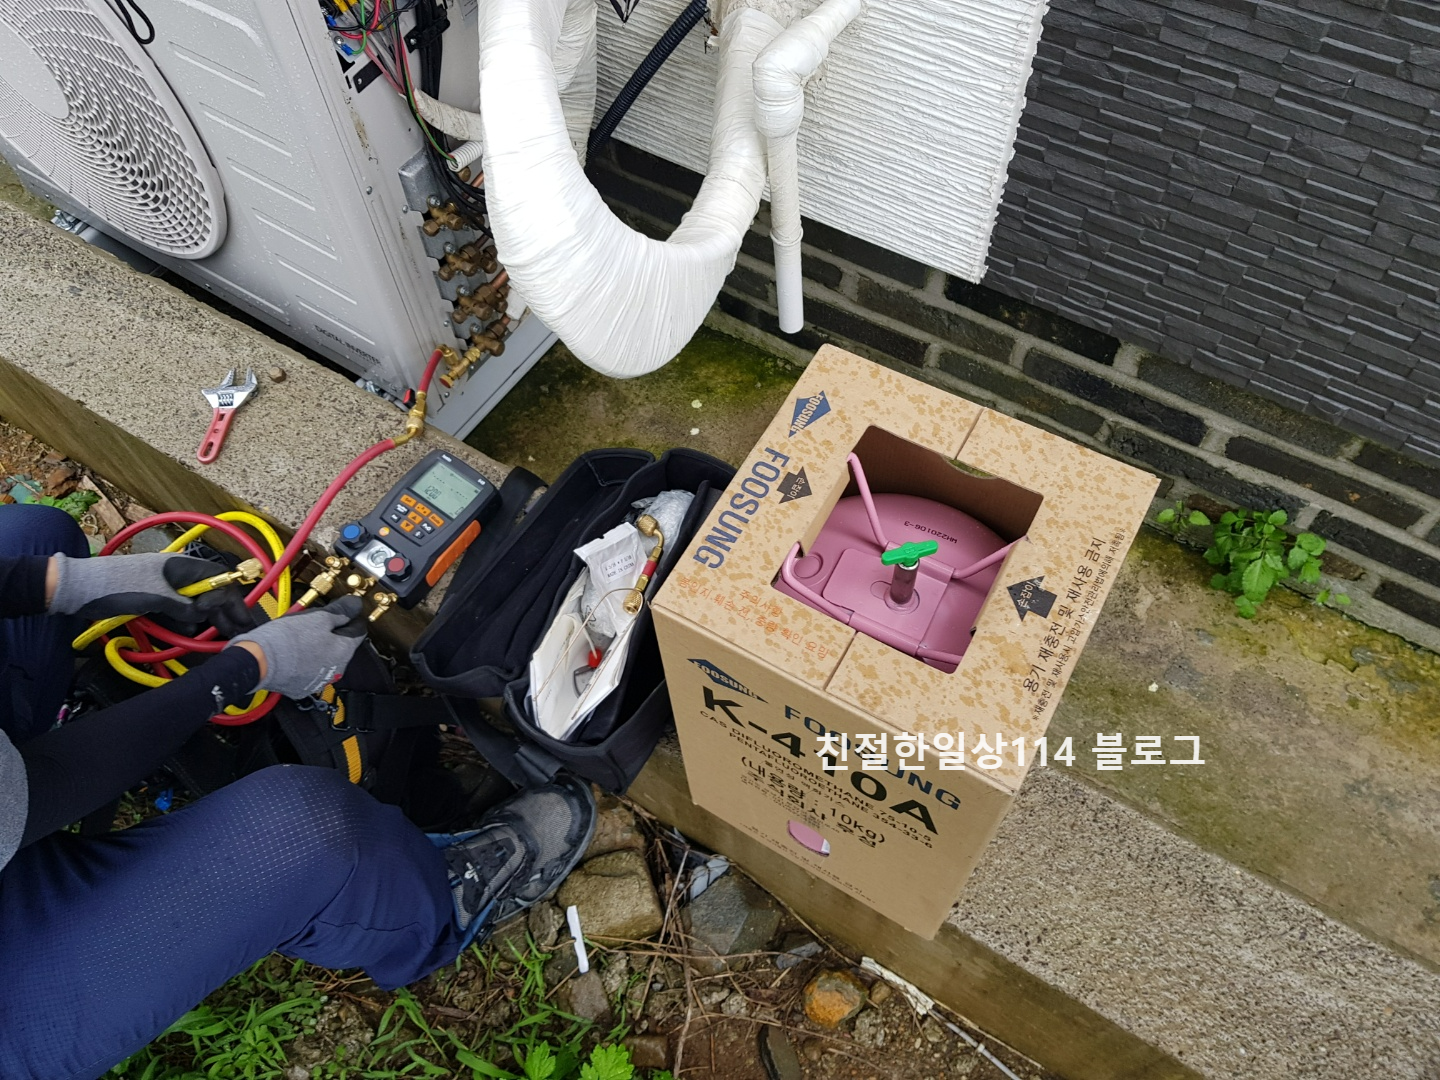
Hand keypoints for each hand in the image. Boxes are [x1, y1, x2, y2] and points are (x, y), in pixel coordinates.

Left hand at [48, 552, 226, 620]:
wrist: (81, 589)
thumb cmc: (119, 585)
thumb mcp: (156, 596)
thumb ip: (184, 606)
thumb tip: (202, 616)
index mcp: (181, 566)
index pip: (218, 578)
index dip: (233, 598)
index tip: (243, 618)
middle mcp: (177, 576)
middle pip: (209, 592)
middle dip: (224, 611)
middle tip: (236, 632)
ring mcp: (165, 588)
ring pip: (195, 604)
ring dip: (207, 619)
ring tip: (219, 637)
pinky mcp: (153, 600)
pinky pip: (178, 611)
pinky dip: (187, 621)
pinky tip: (193, 633)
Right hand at [227, 596, 366, 697]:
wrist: (258, 662)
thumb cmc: (287, 639)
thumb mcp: (318, 617)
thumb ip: (340, 611)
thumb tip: (355, 605)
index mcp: (344, 651)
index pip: (359, 630)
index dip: (352, 617)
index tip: (345, 611)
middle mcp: (336, 669)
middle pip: (341, 645)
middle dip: (332, 632)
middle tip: (316, 621)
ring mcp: (319, 680)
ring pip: (325, 658)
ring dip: (318, 646)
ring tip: (301, 635)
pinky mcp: (302, 687)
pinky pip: (309, 670)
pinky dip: (305, 661)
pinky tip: (294, 651)